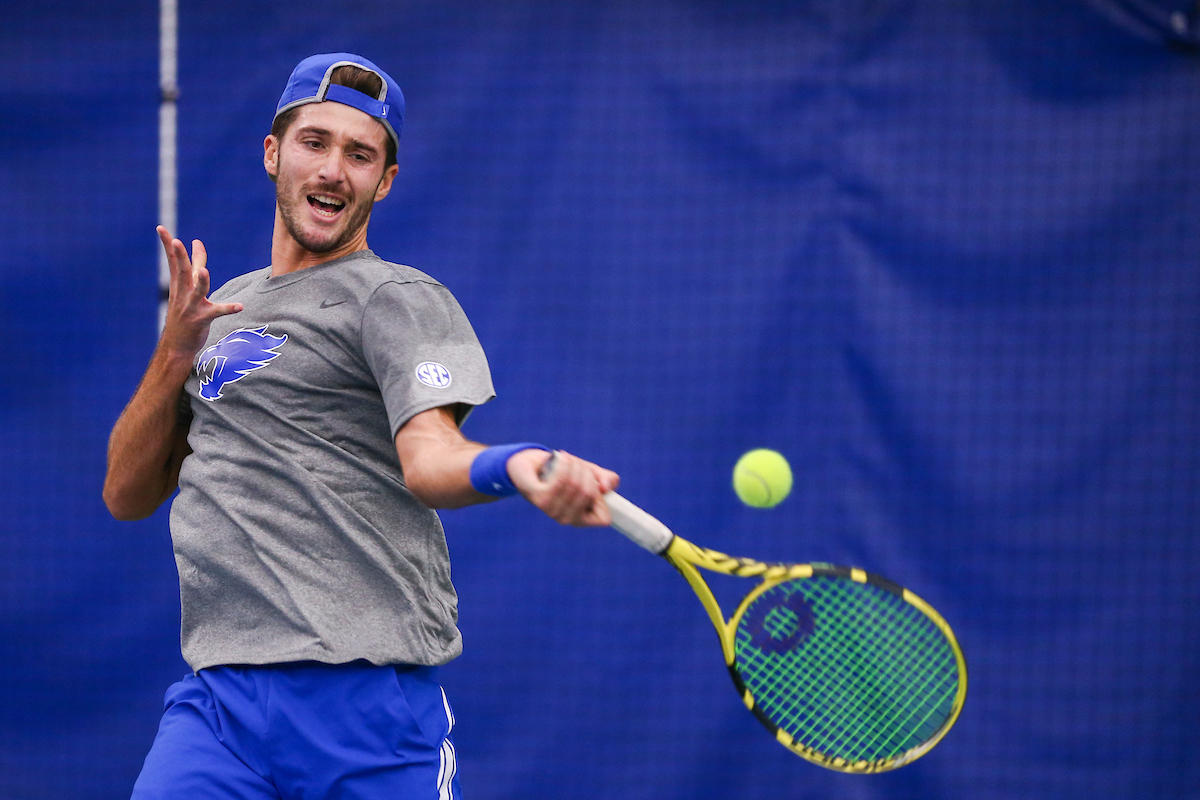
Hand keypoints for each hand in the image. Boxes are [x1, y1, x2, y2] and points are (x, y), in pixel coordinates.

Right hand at [157, 226, 242, 356]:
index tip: (160, 228)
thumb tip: (198, 244)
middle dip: (180, 257)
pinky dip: (228, 308)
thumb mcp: (187, 289)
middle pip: (182, 272)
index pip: (173, 261)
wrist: (176, 345)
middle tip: (176, 241)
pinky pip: (217, 312)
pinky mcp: (201, 320)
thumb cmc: (184, 314)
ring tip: (205, 271)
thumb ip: (195, 267)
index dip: (167, 245)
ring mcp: (191, 307)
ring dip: (202, 281)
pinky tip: (240, 306)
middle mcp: (183, 294)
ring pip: (197, 291)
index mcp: (179, 285)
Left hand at [508, 449, 619, 526]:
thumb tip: (606, 487)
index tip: (593, 483)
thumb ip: (606, 480)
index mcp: (581, 519)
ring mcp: (552, 511)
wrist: (532, 464)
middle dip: (587, 473)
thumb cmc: (563, 472)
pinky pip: (561, 480)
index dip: (602, 499)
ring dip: (574, 465)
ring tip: (568, 460)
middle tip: (577, 465)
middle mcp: (566, 519)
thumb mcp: (590, 474)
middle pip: (590, 493)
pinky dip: (564, 464)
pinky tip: (561, 458)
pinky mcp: (539, 499)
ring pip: (575, 485)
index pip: (603, 519)